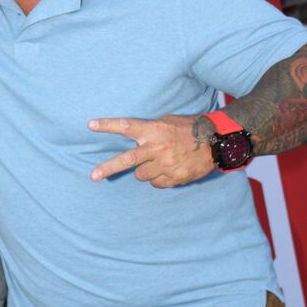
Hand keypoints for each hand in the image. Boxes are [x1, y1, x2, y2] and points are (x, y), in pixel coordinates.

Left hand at [89, 114, 214, 186]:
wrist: (216, 143)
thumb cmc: (188, 129)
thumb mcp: (167, 122)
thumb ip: (149, 131)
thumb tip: (134, 141)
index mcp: (155, 130)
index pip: (127, 126)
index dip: (108, 126)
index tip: (91, 125)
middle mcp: (158, 147)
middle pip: (127, 160)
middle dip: (108, 168)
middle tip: (93, 176)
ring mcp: (165, 164)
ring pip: (140, 175)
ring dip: (144, 170)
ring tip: (159, 161)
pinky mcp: (173, 178)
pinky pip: (155, 183)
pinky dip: (158, 178)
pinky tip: (169, 169)